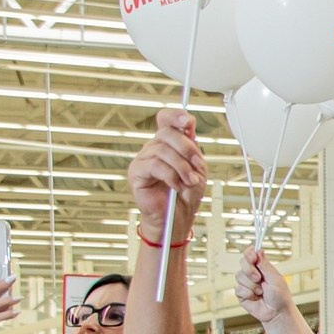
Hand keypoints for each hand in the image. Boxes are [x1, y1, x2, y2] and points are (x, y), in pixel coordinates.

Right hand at [129, 109, 205, 243]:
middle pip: (167, 133)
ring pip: (163, 150)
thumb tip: (188, 127)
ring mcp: (143, 159)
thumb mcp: (197, 168)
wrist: (178, 217)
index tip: (188, 121)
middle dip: (187, 149)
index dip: (175, 115)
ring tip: (189, 181)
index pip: (166, 119)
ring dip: (182, 167)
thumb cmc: (187, 194)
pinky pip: (155, 165)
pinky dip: (171, 176)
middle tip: (197, 166)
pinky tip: (176, 186)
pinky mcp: (136, 172)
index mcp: (169, 144)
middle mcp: (154, 148)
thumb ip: (192, 148)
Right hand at [234, 248, 292, 326]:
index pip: (251, 255)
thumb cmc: (280, 296)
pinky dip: (249, 294)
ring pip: (239, 276)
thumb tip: (259, 250)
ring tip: (261, 292)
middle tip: (259, 278)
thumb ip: (265, 265)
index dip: (249, 253)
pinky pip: (238, 289)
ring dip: (252, 285)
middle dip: (250, 270)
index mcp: (262, 268)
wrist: (277, 313)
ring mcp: (246, 283)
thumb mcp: (275, 278)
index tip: (252, 256)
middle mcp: (253, 274)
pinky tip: (256, 298)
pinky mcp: (241, 294)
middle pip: (242, 263)